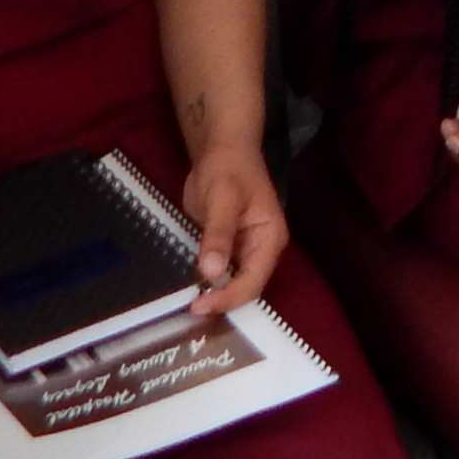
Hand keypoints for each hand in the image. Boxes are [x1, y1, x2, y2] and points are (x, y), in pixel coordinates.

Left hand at [175, 143, 290, 314]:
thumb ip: (218, 235)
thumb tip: (211, 272)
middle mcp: (262, 250)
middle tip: (191, 309)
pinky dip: (207, 282)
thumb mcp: (221, 198)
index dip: (228, 298)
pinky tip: (189, 287)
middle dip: (221, 301)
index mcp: (270, 239)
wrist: (220, 149)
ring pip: (233, 283)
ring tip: (188, 304)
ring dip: (214, 295)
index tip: (200, 306)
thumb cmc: (227, 168)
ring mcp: (246, 250)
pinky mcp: (229, 248)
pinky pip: (221, 272)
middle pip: (245, 288)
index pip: (253, 282)